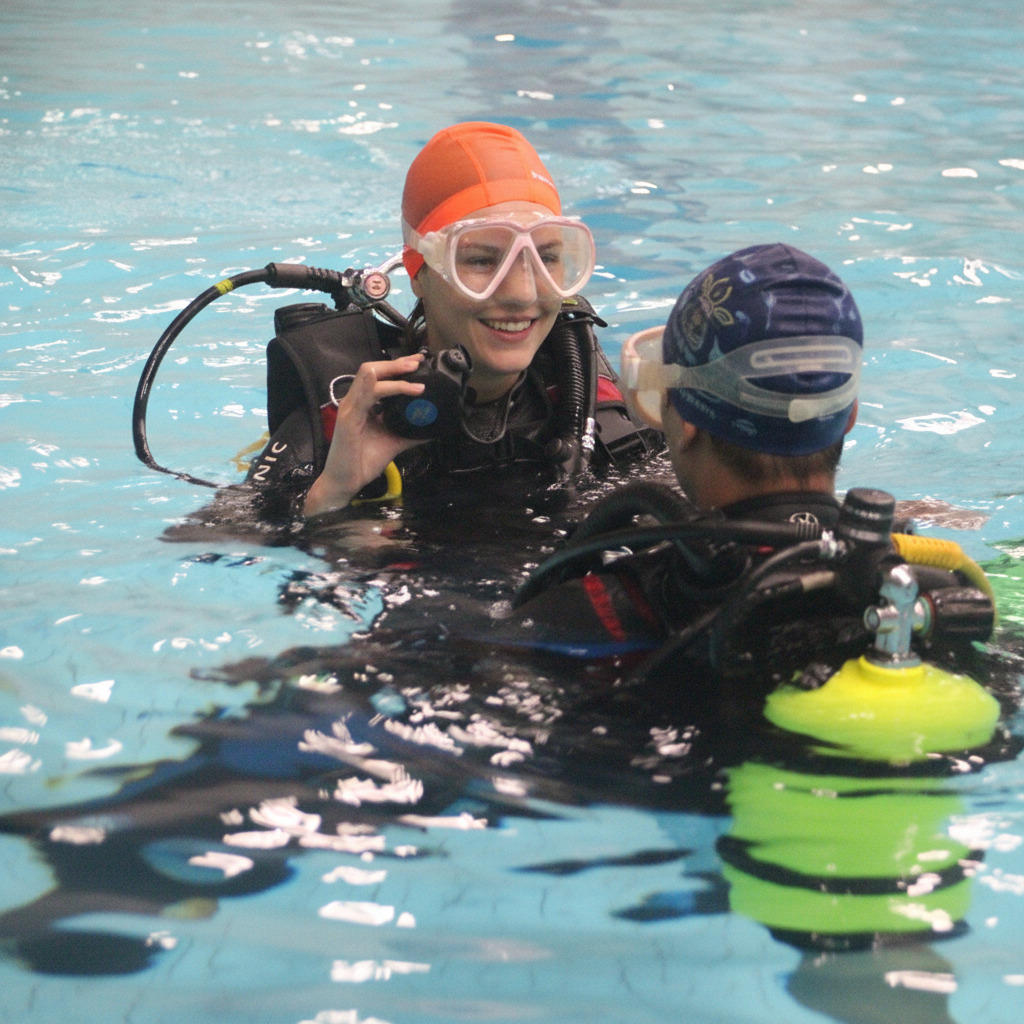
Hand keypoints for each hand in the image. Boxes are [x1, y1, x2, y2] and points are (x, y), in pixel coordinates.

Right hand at [303, 353, 426, 515]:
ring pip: (369, 377)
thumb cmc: (364, 461)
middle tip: (418, 361)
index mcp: (364, 404)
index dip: (397, 367)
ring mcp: (350, 408)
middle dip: (397, 363)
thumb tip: (430, 429)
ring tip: (413, 372)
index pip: (379, 376)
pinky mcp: (348, 419)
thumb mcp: (393, 442)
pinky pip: (363, 397)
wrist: (346, 482)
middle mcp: (355, 401)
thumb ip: (409, 432)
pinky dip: (376, 386)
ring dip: (393, 372)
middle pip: (373, 369)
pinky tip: (387, 381)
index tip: (418, 362)